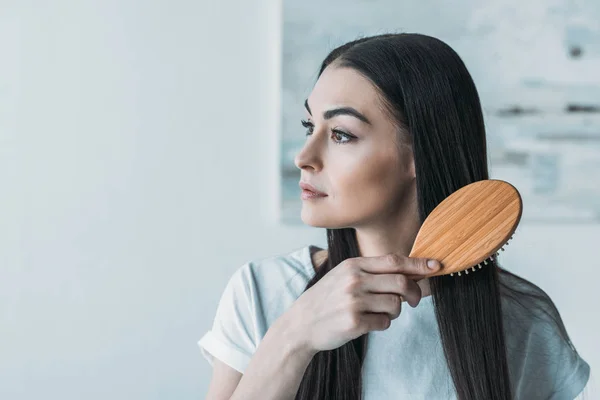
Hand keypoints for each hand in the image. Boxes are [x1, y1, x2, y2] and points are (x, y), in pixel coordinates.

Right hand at [286, 252, 440, 352]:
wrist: (301, 324)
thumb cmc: (327, 299)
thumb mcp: (344, 276)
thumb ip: (372, 272)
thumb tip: (410, 271)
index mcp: (353, 265)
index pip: (394, 261)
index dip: (418, 264)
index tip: (436, 266)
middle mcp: (354, 280)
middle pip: (401, 283)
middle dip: (414, 293)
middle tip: (413, 301)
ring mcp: (353, 302)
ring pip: (396, 305)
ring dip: (395, 312)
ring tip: (379, 313)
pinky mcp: (354, 322)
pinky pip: (384, 323)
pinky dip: (382, 324)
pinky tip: (368, 323)